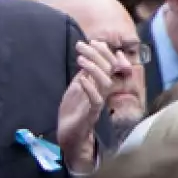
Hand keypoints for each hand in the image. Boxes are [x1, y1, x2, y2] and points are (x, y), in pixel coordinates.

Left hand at [56, 41, 114, 173]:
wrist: (68, 137)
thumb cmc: (73, 113)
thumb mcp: (77, 89)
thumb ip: (83, 74)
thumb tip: (86, 56)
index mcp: (99, 85)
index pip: (109, 64)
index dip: (104, 51)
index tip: (92, 40)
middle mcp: (102, 93)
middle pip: (109, 70)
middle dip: (97, 54)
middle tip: (81, 44)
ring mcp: (97, 104)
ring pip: (105, 83)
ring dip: (94, 68)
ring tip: (81, 59)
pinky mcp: (91, 115)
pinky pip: (97, 101)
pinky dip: (89, 88)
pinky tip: (80, 79)